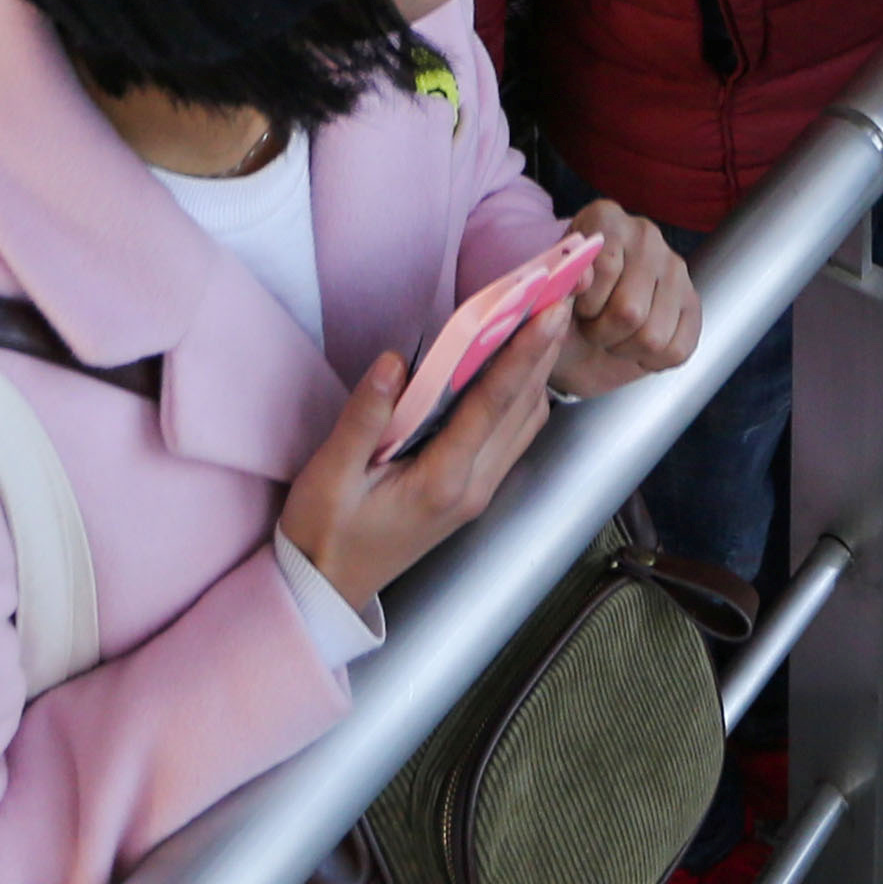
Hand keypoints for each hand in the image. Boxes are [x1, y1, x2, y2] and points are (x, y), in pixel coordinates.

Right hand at [279, 308, 566, 606]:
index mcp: (442, 481)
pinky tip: (516, 366)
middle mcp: (473, 486)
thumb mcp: (329, 476)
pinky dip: (523, 394)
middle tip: (559, 295)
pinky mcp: (473, 491)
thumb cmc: (323, 534)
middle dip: (543, 350)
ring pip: (526, 422)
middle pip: (523, 407)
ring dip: (537, 370)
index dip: (523, 353)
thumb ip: (363, 418)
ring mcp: (478, 492)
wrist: (327, 589)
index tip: (548, 311)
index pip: (492, 405)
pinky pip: (513, 435)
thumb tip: (392, 362)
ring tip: (544, 317)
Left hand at [552, 204, 699, 392]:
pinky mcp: (692, 302)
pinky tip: (635, 343)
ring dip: (625, 348)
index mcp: (605, 219)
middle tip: (592, 326)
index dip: (585, 303)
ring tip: (612, 333)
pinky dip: (650, 360)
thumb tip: (583, 278)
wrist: (577, 334)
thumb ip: (563, 284)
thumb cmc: (561, 307)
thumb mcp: (550, 294)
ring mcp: (675, 267)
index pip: (604, 269)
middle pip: (630, 310)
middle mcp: (645, 235)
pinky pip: (677, 349)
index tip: (576, 305)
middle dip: (602, 333)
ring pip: (653, 336)